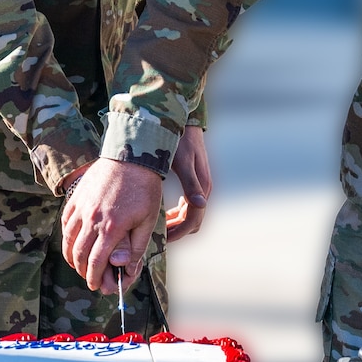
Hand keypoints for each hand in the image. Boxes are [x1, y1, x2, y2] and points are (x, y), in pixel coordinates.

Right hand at [60, 159, 162, 292]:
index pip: (96, 262)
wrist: (132, 156)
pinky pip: (65, 223)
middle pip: (79, 255)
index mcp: (111, 228)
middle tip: (91, 279)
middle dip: (83, 272)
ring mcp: (81, 208)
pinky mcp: (76, 198)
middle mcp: (92, 219)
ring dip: (72, 257)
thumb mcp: (148, 221)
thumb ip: (136, 247)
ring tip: (80, 265)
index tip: (97, 286)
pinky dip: (67, 237)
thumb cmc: (144, 189)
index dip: (95, 278)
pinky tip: (73, 242)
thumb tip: (128, 270)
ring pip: (68, 240)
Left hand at [163, 125, 212, 241]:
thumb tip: (200, 205)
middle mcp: (204, 189)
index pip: (193, 220)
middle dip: (177, 231)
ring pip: (192, 214)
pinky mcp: (196, 181)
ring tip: (159, 227)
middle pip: (194, 220)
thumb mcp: (183, 162)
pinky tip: (166, 213)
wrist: (185, 122)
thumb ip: (191, 184)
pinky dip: (179, 213)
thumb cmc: (180, 140)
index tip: (161, 239)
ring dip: (178, 223)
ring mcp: (201, 186)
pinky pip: (190, 204)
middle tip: (157, 237)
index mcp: (202, 187)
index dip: (178, 233)